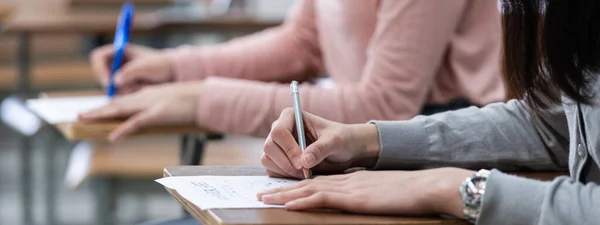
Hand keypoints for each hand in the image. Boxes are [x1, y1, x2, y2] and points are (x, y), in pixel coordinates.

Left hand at [78, 82, 201, 140]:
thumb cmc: (193, 101)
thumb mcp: (172, 103)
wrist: (206, 97)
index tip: (96, 111)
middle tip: (80, 116)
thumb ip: (160, 108)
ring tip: (84, 119)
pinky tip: (113, 136)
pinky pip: (137, 123)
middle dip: (98, 110)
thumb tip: (153, 115)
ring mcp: (150, 105)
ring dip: (101, 115)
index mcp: (149, 95)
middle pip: (117, 104)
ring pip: (120, 110)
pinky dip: (124, 130)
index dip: (108, 106)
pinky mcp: (158, 114)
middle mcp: (146, 97)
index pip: (124, 101)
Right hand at [90, 44, 172, 93]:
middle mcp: (117, 62)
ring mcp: (120, 74)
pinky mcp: (125, 86)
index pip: (98, 57)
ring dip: (123, 90)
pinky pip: (119, 93)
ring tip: (141, 87)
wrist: (175, 74)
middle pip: (101, 74)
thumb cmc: (162, 65)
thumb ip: (130, 72)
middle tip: (126, 90)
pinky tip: (142, 91)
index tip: (108, 81)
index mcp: (120, 51)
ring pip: (111, 86)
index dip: (99, 68)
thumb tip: (115, 81)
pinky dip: (128, 95)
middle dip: (112, 84)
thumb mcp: (147, 67)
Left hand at [258, 168, 473, 217]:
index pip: (318, 181)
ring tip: (266, 198)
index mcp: (351, 179)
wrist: (424, 186)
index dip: (297, 185)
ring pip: (309, 189)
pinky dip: (303, 201)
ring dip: (285, 194)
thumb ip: (366, 194)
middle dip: (283, 189)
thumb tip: (356, 200)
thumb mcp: (381, 191)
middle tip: (262, 193)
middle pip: (307, 183)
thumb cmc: (408, 191)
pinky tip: (289, 204)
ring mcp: (348, 188)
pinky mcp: (354, 198)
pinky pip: (322, 199)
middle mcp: (345, 181)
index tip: (280, 190)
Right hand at [262, 108, 380, 178]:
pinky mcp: (277, 159)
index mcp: (290, 116)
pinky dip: (283, 176)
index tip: (302, 163)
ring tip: (305, 173)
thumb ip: (320, 149)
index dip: (288, 148)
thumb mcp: (335, 142)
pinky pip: (271, 169)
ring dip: (284, 170)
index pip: (279, 131)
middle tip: (304, 172)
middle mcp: (280, 129)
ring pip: (267, 159)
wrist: (344, 151)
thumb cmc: (341, 140)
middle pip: (269, 146)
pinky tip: (300, 175)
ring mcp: (277, 145)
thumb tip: (304, 162)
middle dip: (286, 162)